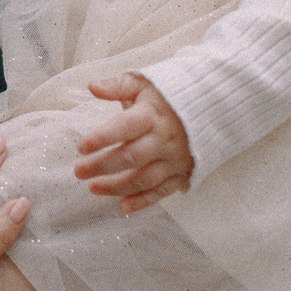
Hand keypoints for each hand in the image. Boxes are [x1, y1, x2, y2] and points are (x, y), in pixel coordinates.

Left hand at [72, 73, 192, 212]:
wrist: (212, 107)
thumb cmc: (169, 95)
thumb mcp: (144, 83)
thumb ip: (118, 86)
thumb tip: (92, 86)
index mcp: (152, 115)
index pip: (124, 128)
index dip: (102, 138)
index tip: (81, 146)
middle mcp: (164, 139)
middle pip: (130, 157)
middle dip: (102, 166)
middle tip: (79, 172)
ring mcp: (174, 159)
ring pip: (144, 178)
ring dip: (117, 187)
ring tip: (93, 188)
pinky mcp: (182, 172)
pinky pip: (162, 191)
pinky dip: (143, 201)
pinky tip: (123, 207)